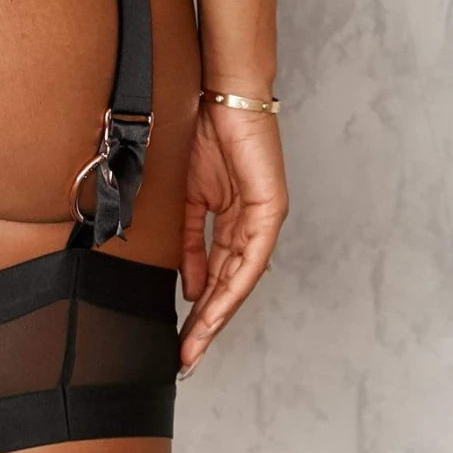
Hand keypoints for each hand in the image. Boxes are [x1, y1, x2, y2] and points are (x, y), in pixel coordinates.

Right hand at [178, 99, 286, 372]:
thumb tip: (189, 285)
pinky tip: (215, 304)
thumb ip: (191, 242)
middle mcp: (252, 226)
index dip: (200, 308)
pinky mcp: (270, 209)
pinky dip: (233, 283)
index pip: (217, 275)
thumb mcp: (188, 196)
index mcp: (233, 221)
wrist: (222, 96)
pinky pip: (251, 256)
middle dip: (208, 323)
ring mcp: (264, 220)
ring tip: (197, 342)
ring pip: (241, 279)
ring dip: (218, 312)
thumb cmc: (204, 133)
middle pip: (229, 285)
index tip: (182, 338)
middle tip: (188, 355)